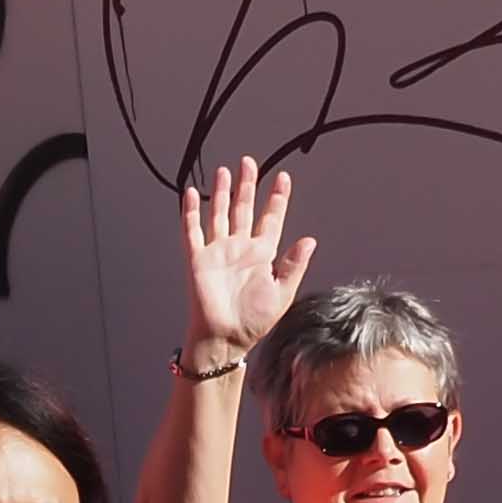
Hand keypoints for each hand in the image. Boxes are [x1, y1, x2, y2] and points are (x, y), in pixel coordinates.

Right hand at [176, 159, 315, 362]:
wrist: (225, 340)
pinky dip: (191, 212)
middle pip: (244, 208)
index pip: (271, 218)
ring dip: (222, 192)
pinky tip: (193, 193)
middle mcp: (239, 248)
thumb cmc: (253, 322)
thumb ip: (294, 265)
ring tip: (225, 170)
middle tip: (249, 162)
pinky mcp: (197, 259)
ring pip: (220, 213)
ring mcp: (217, 252)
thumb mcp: (282, 293)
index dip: (277, 198)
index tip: (283, 178)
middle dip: (247, 185)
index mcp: (262, 255)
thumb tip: (310, 239)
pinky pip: (192, 230)